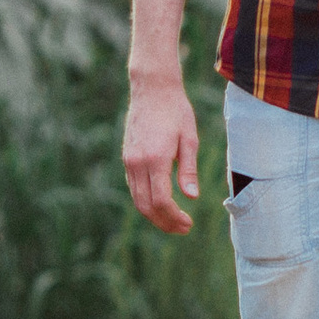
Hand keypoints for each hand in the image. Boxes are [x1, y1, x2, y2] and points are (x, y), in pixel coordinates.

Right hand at [123, 77, 199, 231]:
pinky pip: (134, 187)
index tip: (188, 224)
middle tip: (183, 228)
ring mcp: (129, 161)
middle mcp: (137, 162)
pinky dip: (146, 201)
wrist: (152, 90)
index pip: (161, 200)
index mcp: (156, 158)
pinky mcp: (127, 158)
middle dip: (164, 222)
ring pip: (137, 199)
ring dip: (154, 215)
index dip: (174, 217)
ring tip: (174, 222)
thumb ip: (189, 170)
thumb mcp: (190, 139)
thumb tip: (191, 197)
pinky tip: (162, 205)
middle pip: (146, 206)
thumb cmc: (176, 112)